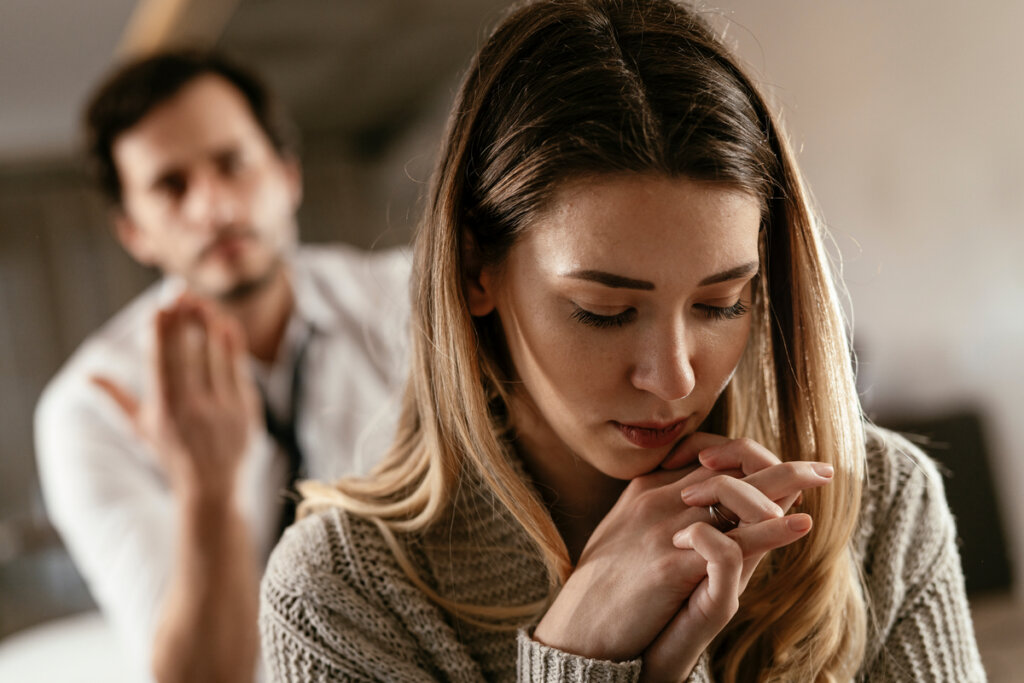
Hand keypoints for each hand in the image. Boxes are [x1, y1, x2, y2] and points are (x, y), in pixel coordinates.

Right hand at [92, 295, 260, 501]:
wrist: (212, 487)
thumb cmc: (171, 454)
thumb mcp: (141, 429)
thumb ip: (117, 399)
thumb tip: (88, 375)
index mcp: (164, 411)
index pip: (161, 363)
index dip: (161, 334)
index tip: (158, 307)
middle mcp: (193, 409)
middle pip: (188, 354)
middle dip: (183, 321)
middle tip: (179, 293)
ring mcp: (222, 408)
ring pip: (215, 356)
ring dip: (208, 325)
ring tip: (201, 302)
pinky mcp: (246, 408)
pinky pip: (238, 369)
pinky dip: (231, 344)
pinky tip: (224, 324)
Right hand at [533, 433, 830, 670]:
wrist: (577, 628)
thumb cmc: (604, 587)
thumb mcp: (627, 535)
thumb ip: (661, 514)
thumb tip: (697, 509)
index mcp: (645, 489)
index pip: (704, 453)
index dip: (744, 455)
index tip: (775, 462)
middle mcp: (656, 499)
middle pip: (727, 466)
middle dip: (777, 464)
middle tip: (819, 467)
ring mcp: (663, 528)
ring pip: (734, 493)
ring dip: (785, 483)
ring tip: (821, 479)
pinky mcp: (671, 564)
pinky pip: (732, 541)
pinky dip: (772, 530)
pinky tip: (800, 526)